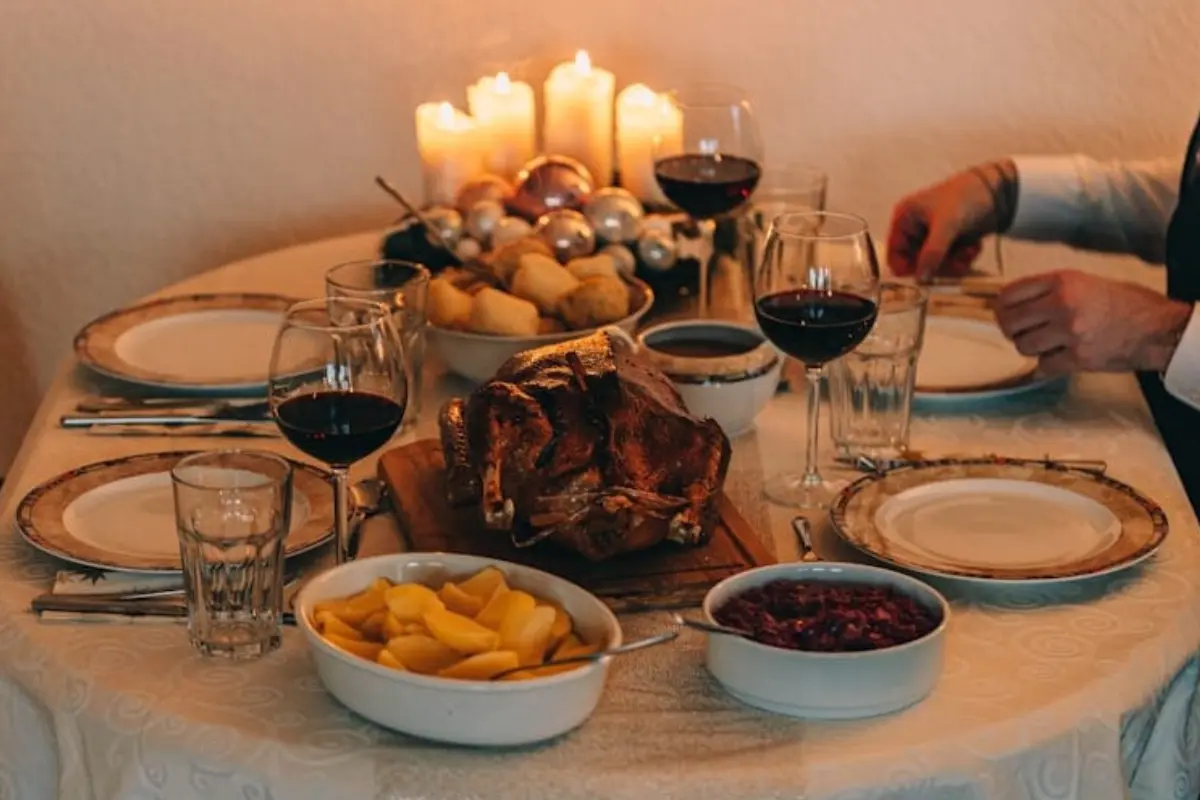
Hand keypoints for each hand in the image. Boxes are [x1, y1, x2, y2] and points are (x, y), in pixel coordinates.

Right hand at [887, 161, 1013, 280]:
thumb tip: (920, 279)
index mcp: (905, 218)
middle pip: (916, 261)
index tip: (925, 277)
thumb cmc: (964, 199)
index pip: (894, 253)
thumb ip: (931, 253)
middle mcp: (915, 228)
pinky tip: (973, 248)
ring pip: (935, 263)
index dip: (907, 267)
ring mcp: (933, 235)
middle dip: (937, 266)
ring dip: (953, 263)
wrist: (998, 189)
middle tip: (954, 265)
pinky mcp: (950, 240)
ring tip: (968, 254)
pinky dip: (962, 258)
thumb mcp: (946, 225)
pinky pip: (950, 259)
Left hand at [994, 270, 1193, 372]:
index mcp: (1062, 281)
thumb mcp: (1085, 282)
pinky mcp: (1078, 358)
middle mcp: (1062, 304)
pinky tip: (1063, 356)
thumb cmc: (1124, 303)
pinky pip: (1043, 365)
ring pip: (1023, 346)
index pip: (1008, 295)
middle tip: (1021, 332)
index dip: (1001, 307)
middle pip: (1009, 322)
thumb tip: (1013, 303)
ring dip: (1032, 347)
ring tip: (1049, 343)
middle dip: (1011, 330)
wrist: (1158, 328)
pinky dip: (1049, 364)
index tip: (1005, 314)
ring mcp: (1070, 333)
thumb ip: (1050, 290)